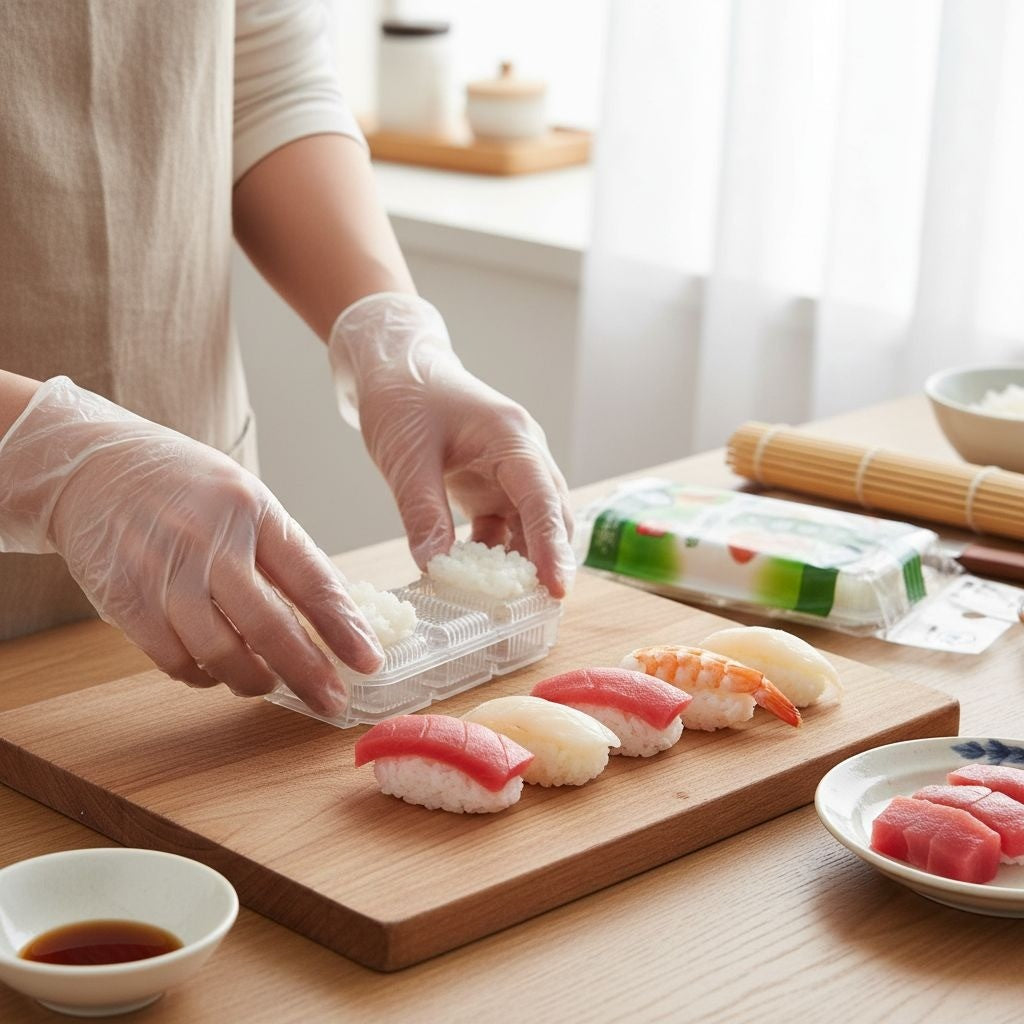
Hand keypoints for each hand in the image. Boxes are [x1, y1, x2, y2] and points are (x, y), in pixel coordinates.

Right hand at [0, 377, 382, 713]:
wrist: (93, 466)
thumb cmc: (185, 488)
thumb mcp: (244, 499)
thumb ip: (281, 553)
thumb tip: (330, 615)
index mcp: (253, 510)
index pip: (311, 578)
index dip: (344, 627)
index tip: (369, 662)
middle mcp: (210, 540)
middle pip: (268, 625)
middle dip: (308, 672)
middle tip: (333, 701)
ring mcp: (165, 572)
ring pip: (219, 651)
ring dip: (254, 680)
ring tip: (270, 685)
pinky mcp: (126, 599)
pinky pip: (174, 659)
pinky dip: (203, 676)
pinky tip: (218, 671)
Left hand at [328, 293, 574, 596]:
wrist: (394, 365)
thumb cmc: (404, 396)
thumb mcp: (407, 457)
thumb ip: (423, 513)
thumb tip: (435, 569)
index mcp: (512, 438)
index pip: (542, 499)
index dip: (552, 547)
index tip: (556, 588)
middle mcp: (522, 456)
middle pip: (551, 516)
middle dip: (550, 561)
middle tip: (541, 610)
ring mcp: (510, 471)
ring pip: (531, 526)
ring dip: (524, 562)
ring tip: (514, 606)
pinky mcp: (492, 485)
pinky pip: (505, 527)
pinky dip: (496, 555)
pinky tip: (479, 582)